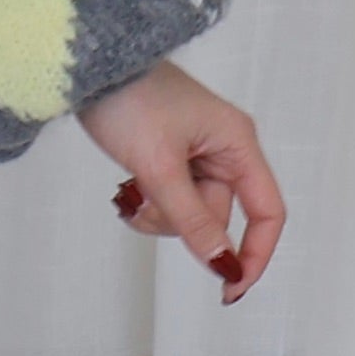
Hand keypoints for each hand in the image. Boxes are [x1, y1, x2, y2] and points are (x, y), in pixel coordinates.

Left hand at [78, 56, 281, 301]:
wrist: (87, 66)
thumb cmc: (128, 100)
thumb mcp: (159, 166)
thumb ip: (192, 219)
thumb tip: (224, 266)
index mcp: (237, 143)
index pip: (267, 212)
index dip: (255, 254)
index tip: (230, 289)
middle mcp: (224, 150)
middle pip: (217, 216)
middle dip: (178, 222)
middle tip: (142, 200)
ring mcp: (197, 155)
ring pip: (188, 213)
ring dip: (158, 215)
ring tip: (130, 189)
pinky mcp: (170, 158)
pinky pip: (169, 200)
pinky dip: (148, 204)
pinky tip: (127, 188)